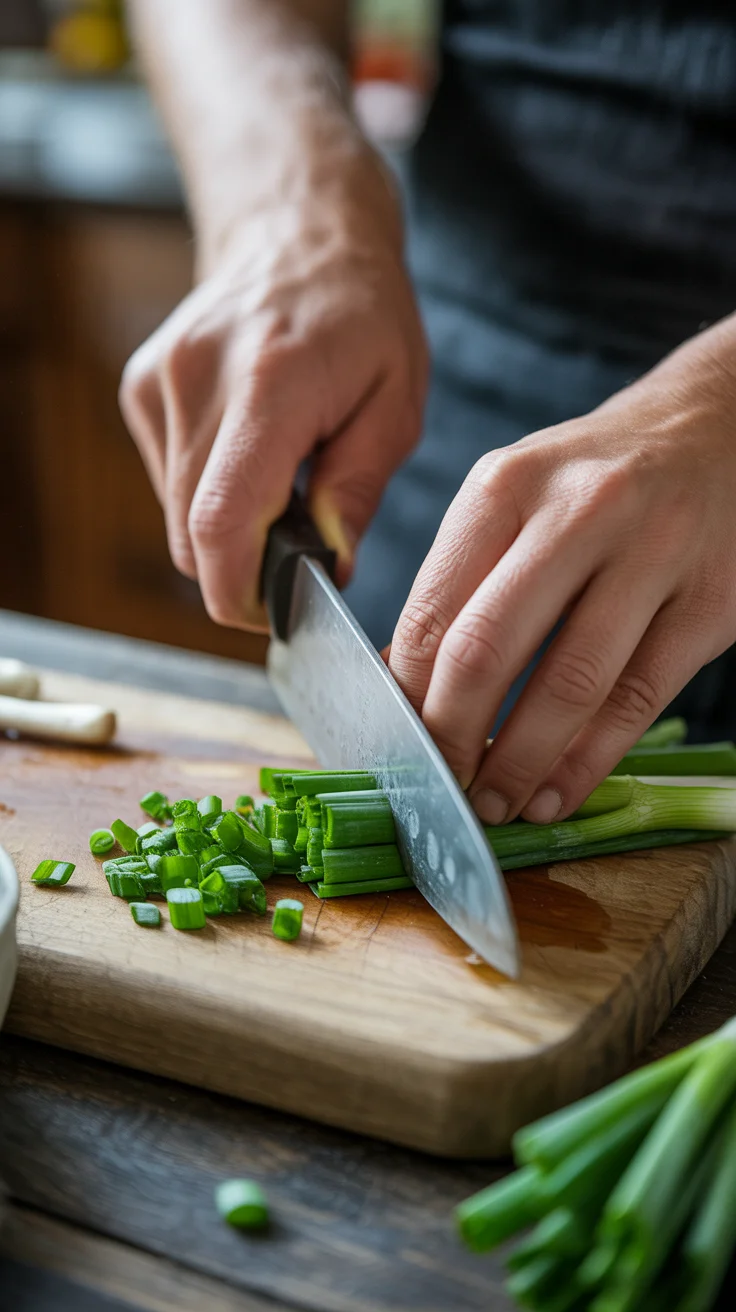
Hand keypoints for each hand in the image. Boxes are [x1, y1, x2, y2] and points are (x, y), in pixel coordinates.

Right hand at [119, 153, 427, 629]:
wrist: (297, 231)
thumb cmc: (362, 316)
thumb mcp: (396, 404)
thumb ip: (357, 491)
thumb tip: (329, 570)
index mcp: (269, 386)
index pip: (220, 522)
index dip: (238, 590)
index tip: (273, 613)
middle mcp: (198, 382)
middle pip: (190, 533)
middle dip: (241, 568)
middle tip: (297, 555)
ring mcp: (160, 382)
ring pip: (175, 514)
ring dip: (226, 529)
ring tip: (281, 487)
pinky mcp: (141, 388)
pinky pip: (167, 480)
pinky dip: (207, 492)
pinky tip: (249, 455)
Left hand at [389, 316, 735, 824]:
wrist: (718, 430)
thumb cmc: (597, 479)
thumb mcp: (517, 497)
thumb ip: (462, 581)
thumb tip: (401, 682)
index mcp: (506, 485)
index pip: (434, 611)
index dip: (407, 696)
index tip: (398, 746)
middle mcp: (578, 512)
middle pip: (488, 648)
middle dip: (452, 737)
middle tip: (439, 787)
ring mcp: (652, 555)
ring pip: (569, 685)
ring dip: (520, 762)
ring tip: (494, 805)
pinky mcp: (710, 602)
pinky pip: (636, 700)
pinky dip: (588, 762)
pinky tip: (557, 793)